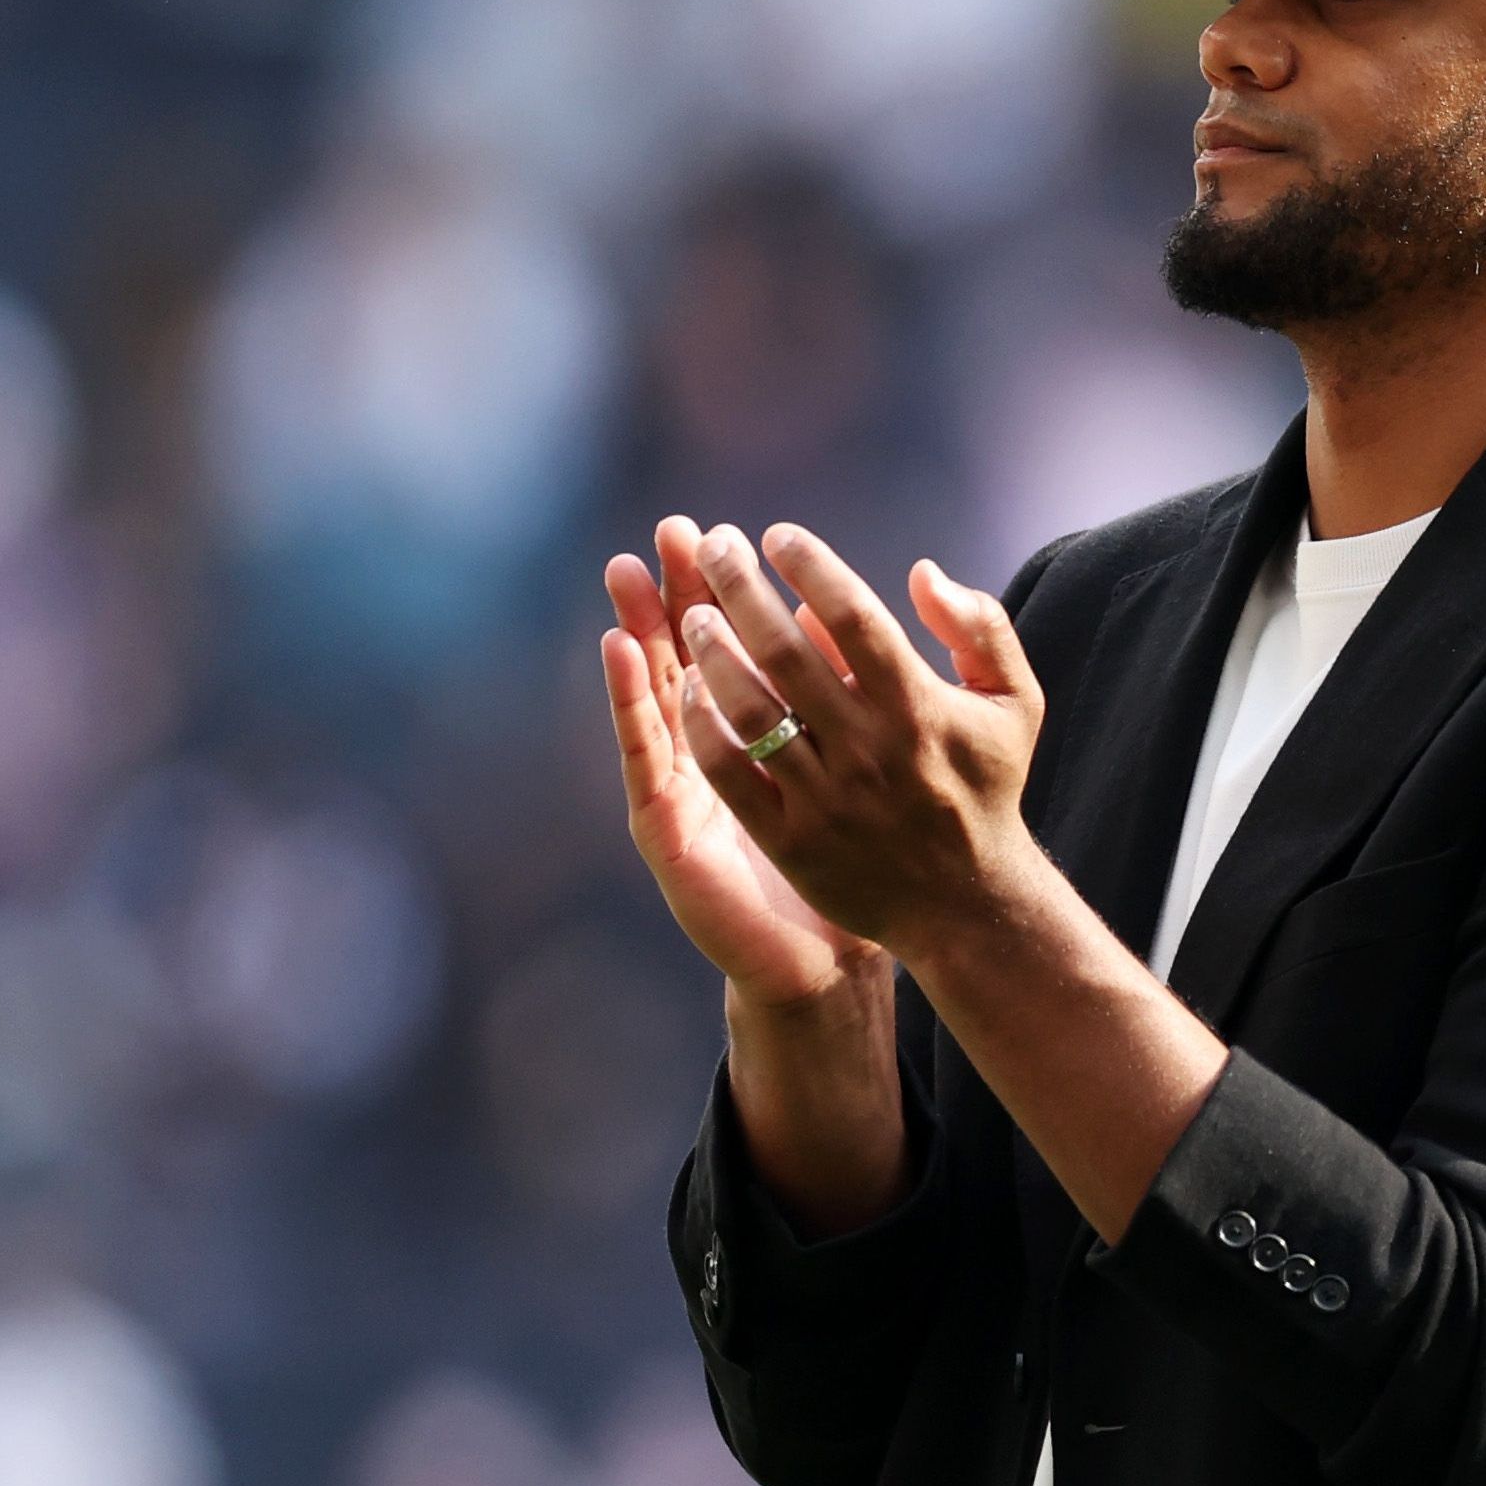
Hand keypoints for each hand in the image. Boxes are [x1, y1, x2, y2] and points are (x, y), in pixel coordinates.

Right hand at [605, 539, 880, 1006]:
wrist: (824, 954)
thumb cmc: (850, 858)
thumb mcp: (864, 762)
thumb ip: (854, 687)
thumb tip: (829, 611)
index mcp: (759, 730)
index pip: (734, 644)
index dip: (723, 589)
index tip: (723, 531)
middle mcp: (712, 750)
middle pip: (686, 656)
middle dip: (677, 591)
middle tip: (670, 531)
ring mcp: (683, 784)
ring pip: (655, 692)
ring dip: (640, 628)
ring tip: (630, 571)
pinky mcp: (667, 823)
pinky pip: (646, 753)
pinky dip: (629, 700)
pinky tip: (621, 651)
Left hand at [635, 516, 1052, 960]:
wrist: (965, 901)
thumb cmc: (984, 787)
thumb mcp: (1015, 702)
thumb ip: (981, 628)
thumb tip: (923, 571)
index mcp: (921, 708)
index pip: (856, 617)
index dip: (811, 567)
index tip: (778, 535)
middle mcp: (871, 749)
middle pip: (788, 651)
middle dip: (741, 588)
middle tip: (713, 546)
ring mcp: (826, 796)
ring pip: (751, 708)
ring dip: (713, 651)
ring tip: (693, 614)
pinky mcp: (790, 838)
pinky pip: (730, 770)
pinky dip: (703, 724)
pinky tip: (688, 688)